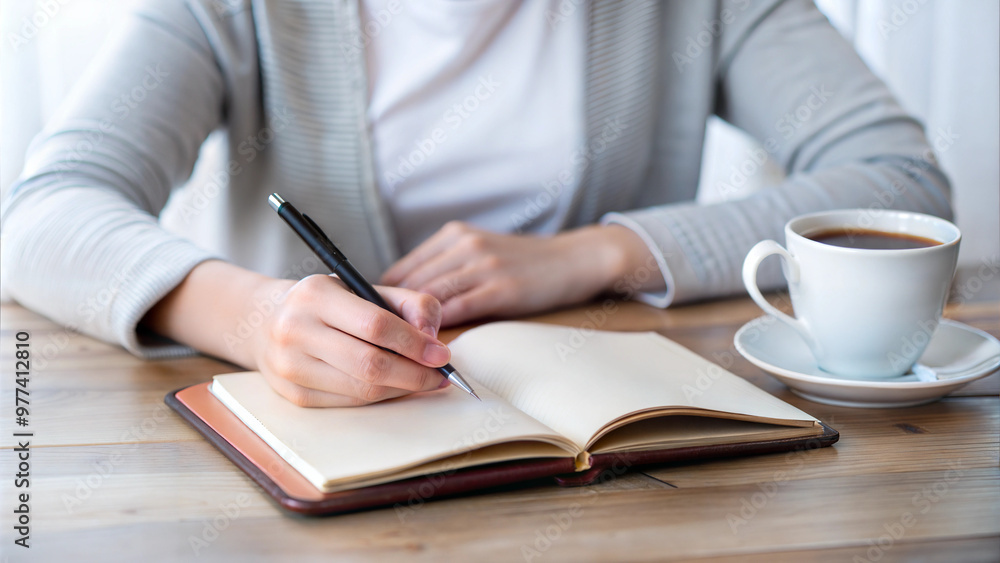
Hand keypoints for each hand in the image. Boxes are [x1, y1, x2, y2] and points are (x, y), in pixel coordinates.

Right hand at [249, 275, 451, 406]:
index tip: (442, 355)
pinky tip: (394, 387)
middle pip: (370, 364)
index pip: (376, 325)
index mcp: (315, 294)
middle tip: (441, 376)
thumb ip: (409, 304)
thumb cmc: (329, 304)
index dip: (414, 344)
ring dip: (402, 389)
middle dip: (415, 374)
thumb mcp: (365, 288)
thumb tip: (433, 338)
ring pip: (362, 389)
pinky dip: (380, 397)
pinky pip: (350, 403)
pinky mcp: (293, 394)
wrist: (265, 321)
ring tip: (423, 380)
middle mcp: (296, 330)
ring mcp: (290, 366)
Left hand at [380, 222, 661, 325]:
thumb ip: (447, 270)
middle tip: (371, 343)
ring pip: (428, 298)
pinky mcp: (500, 287)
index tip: (368, 323)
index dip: (381, 298)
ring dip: (408, 326)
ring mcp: (481, 264)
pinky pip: (458, 310)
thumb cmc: (526, 264)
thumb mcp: (482, 253)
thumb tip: (405, 301)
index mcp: (454, 235)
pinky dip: (437, 329)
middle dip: (388, 315)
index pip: (403, 269)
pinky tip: (425, 346)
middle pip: (410, 283)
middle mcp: (463, 244)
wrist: (576, 259)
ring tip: (390, 350)